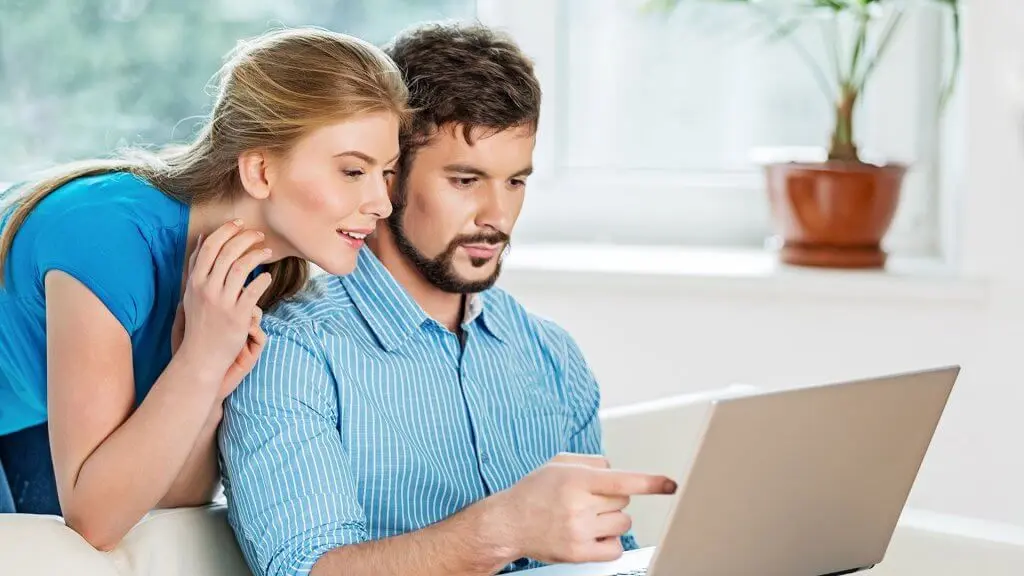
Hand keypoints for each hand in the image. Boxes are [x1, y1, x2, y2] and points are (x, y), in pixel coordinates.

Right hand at [175, 220, 273, 393]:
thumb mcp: (192, 291)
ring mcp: (222, 302)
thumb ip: (197, 265)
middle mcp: (206, 289)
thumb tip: (201, 238)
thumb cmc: (200, 321)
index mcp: (195, 281)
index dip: (226, 231)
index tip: (240, 224)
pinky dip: (262, 279)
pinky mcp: (237, 316)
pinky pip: (254, 291)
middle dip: (246, 238)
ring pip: (241, 267)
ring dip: (257, 255)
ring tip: (267, 251)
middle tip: (259, 235)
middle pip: (228, 252)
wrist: (201, 356)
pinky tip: (266, 277)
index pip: (211, 246)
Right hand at [495, 453, 676, 564]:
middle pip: (624, 501)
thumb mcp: (559, 463)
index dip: (649, 483)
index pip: (621, 481)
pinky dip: (610, 541)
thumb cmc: (533, 491)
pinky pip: (614, 548)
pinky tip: (592, 534)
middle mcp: (579, 506)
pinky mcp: (579, 553)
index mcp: (576, 480)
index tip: (670, 485)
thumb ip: (591, 462)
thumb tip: (616, 470)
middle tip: (588, 499)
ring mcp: (580, 532)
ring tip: (587, 516)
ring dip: (611, 519)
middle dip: (612, 498)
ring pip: (623, 523)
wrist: (509, 523)